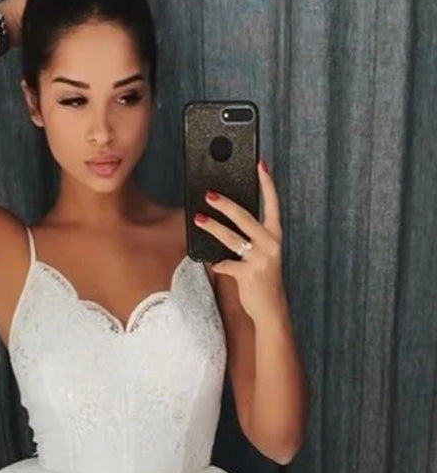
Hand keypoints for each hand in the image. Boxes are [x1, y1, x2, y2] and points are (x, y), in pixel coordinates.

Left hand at [195, 161, 286, 321]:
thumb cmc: (262, 277)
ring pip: (232, 239)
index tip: (261, 164)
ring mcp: (261, 260)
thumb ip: (249, 237)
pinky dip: (217, 263)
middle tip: (209, 194)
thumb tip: (225, 219)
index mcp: (275, 235)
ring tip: (198, 218)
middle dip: (226, 204)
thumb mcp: (262, 253)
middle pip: (245, 218)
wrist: (271, 308)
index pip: (273, 204)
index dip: (267, 183)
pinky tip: (212, 262)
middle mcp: (271, 244)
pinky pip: (226, 264)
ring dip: (213, 227)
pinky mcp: (249, 275)